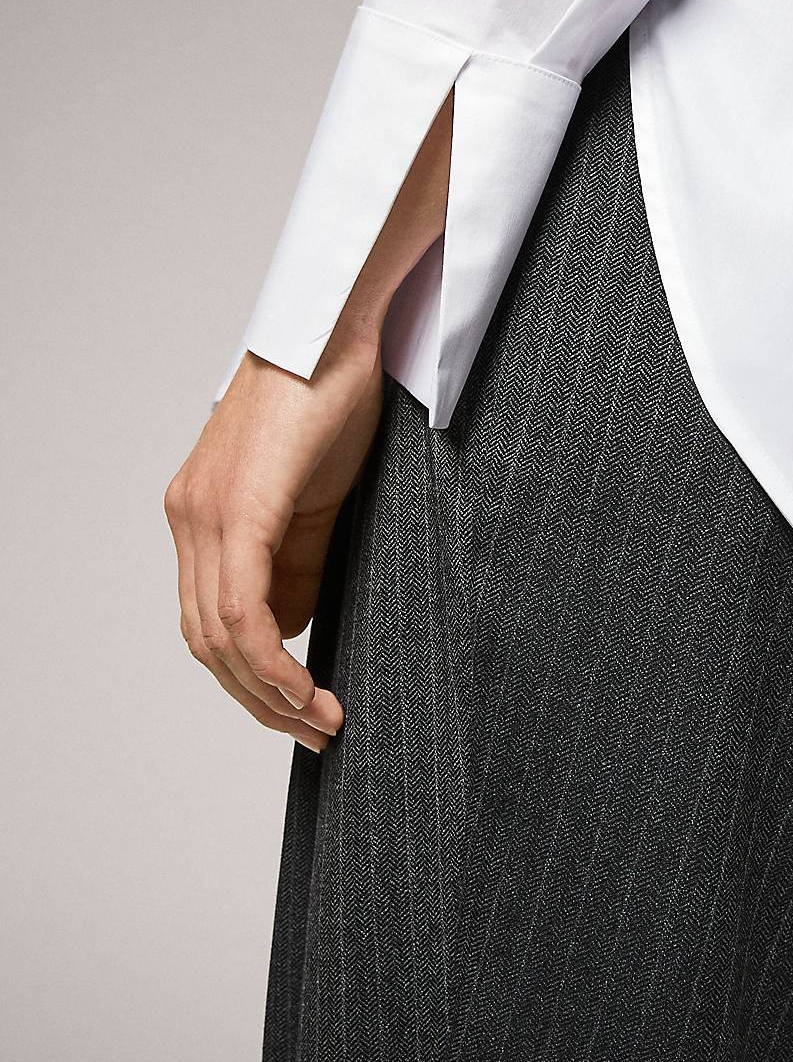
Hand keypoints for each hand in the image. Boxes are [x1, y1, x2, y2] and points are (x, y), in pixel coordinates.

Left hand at [164, 333, 383, 752]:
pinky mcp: (236, 509)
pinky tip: (305, 688)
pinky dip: (272, 662)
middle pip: (207, 641)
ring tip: (321, 719)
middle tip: (314, 732)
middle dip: (260, 700)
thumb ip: (295, 562)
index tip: (300, 709)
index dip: (251, 677)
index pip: (210, 620)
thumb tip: (289, 630)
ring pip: (220, 635)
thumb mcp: (315, 499)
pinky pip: (242, 609)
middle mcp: (188, 518)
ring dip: (270, 692)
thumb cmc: (331, 400)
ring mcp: (203, 514)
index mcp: (201, 516)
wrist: (334, 329)